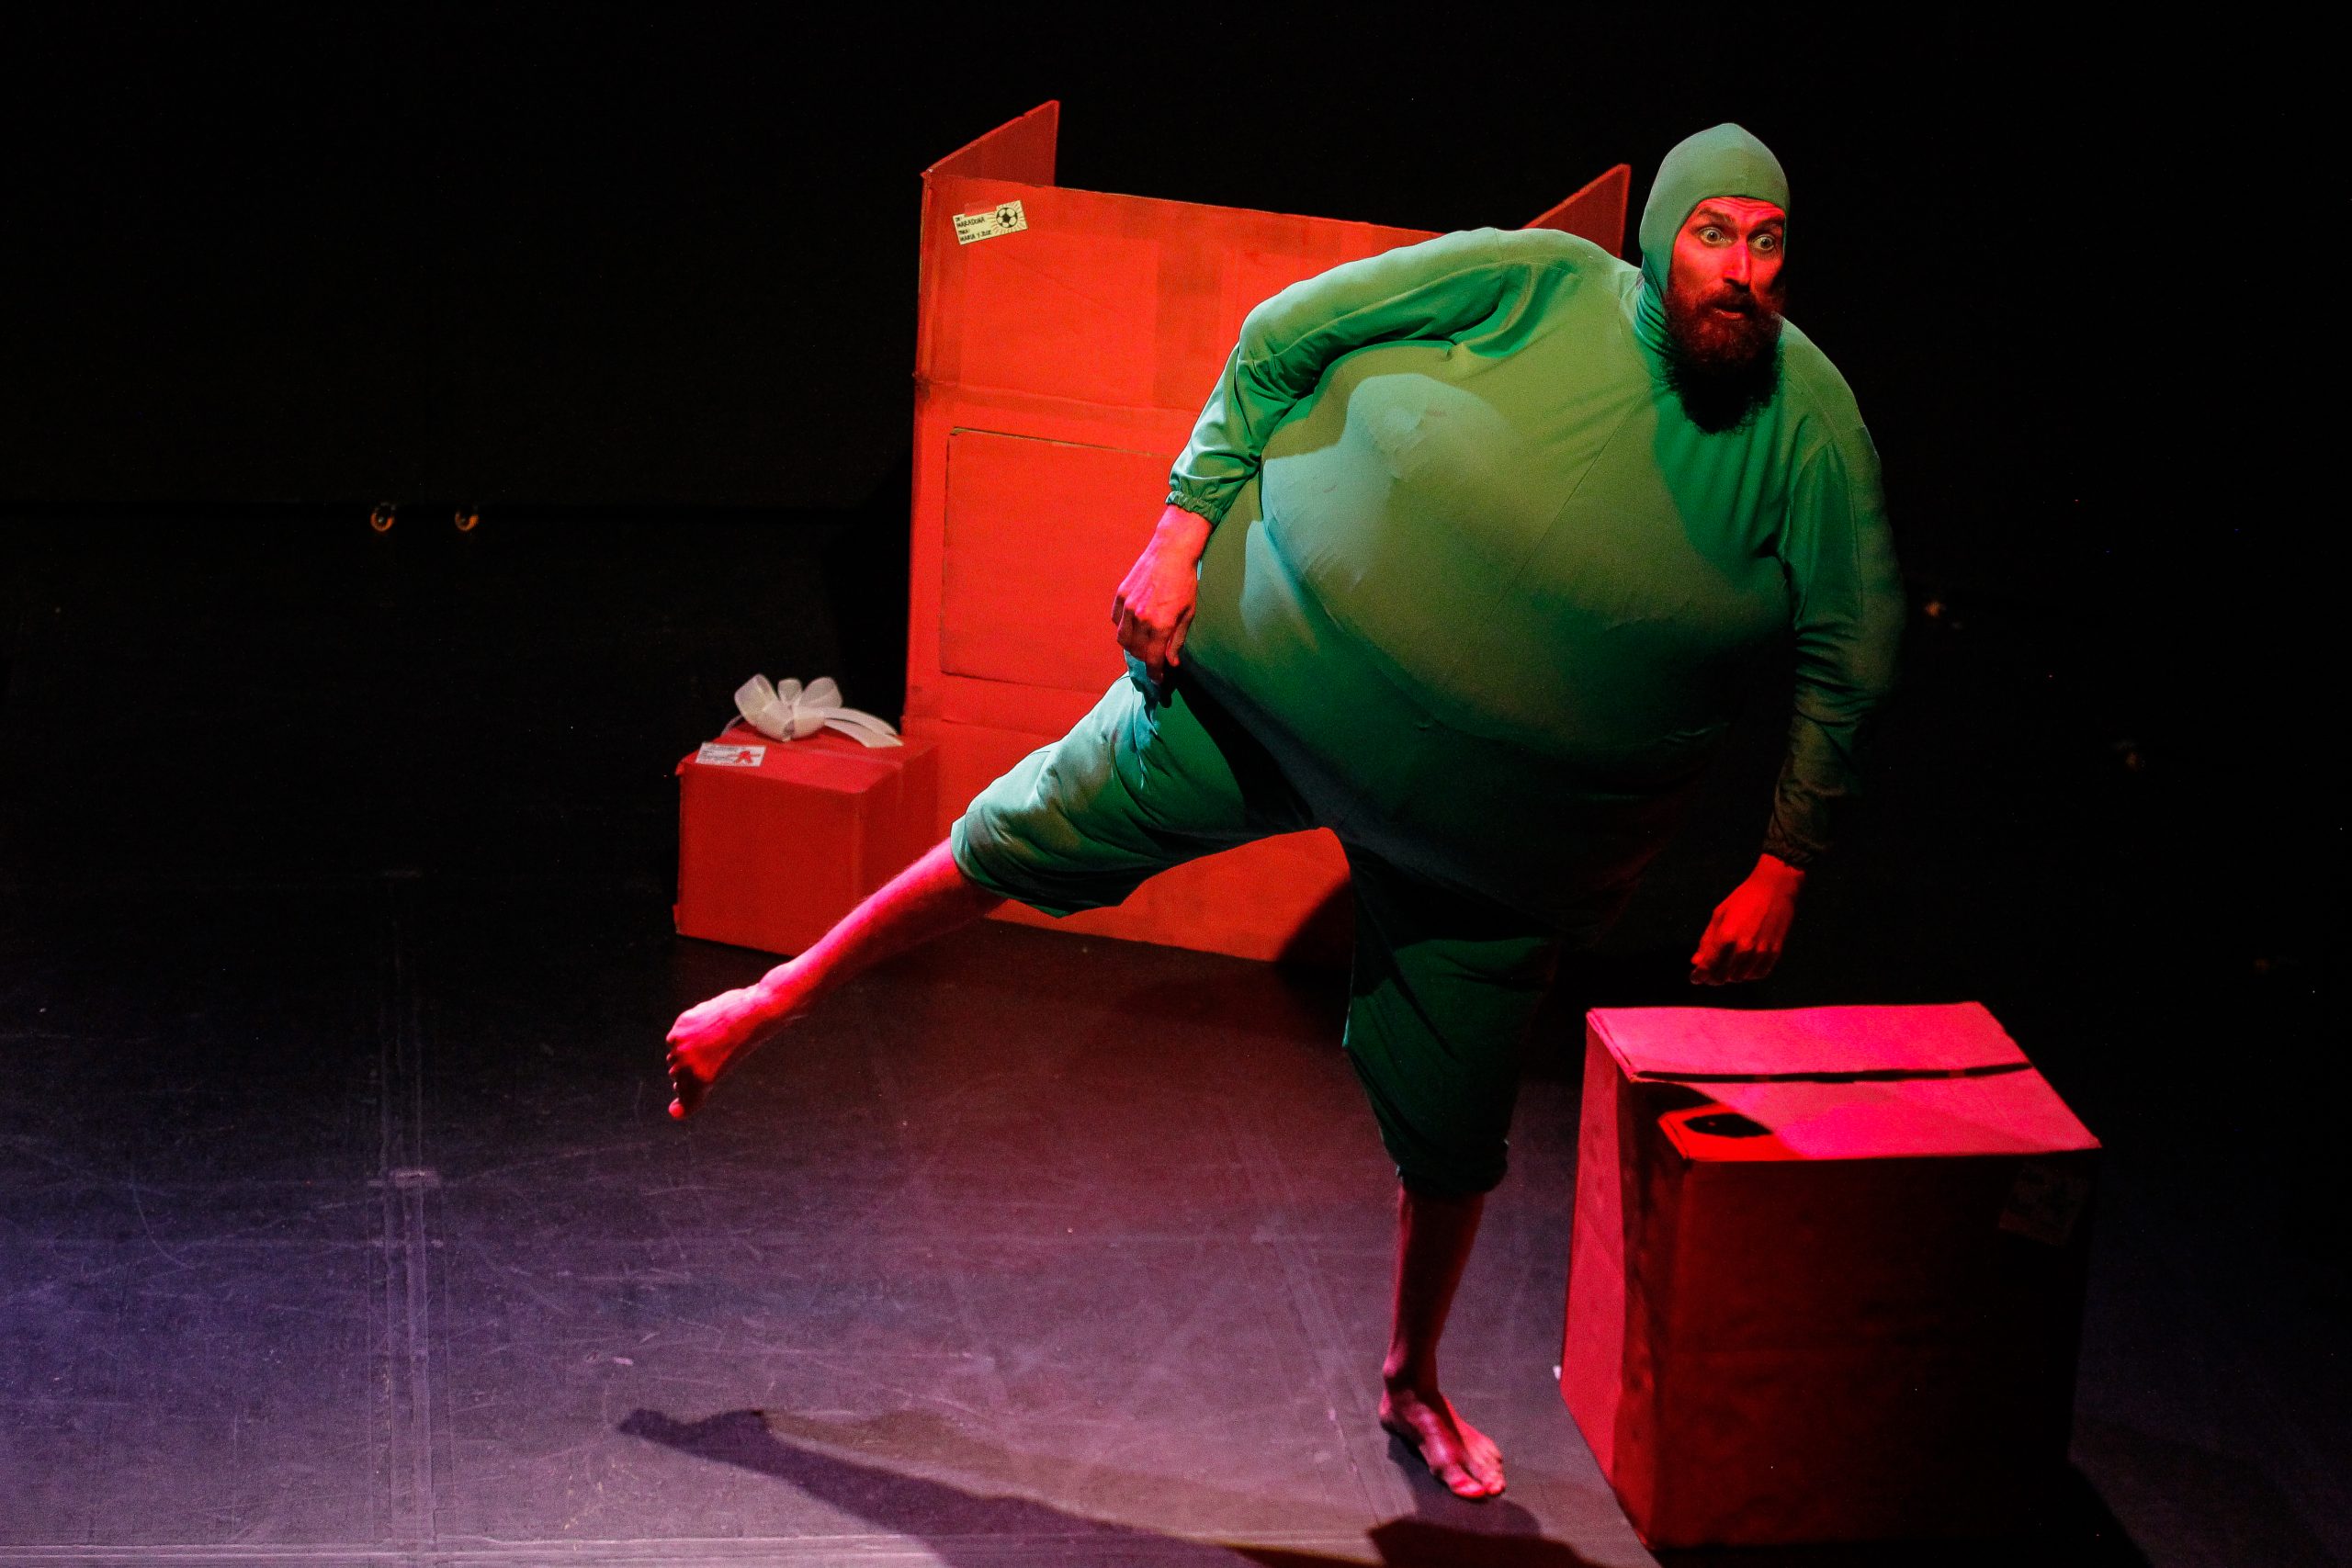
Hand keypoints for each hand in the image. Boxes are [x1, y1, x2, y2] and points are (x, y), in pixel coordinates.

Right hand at [1113, 505, 1211, 683]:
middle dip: (1146, 660)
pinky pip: (1116, 620)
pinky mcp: (1120, 595)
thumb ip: (1177, 640)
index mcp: (1161, 624)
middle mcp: (1141, 617)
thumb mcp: (1188, 613)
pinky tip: (1134, 625)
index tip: (1159, 680)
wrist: (1172, 551)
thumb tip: (1171, 663)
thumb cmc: (1185, 582)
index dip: (1156, 673)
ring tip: (1143, 645)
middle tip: (1155, 660)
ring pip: (1123, 639)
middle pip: (1137, 651)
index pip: (1153, 659)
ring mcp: (1128, 606)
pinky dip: (1123, 627)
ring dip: (1132, 647)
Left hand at [1690, 854, 1804, 984]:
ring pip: (1740, 978)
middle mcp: (1743, 948)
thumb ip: (1707, 941)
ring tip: (1726, 966)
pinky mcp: (1775, 953)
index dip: (1699, 975)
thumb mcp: (1719, 915)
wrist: (1774, 889)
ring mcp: (1761, 952)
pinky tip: (1743, 966)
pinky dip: (1748, 974)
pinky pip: (1758, 974)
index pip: (1708, 966)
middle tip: (1709, 973)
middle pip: (1723, 976)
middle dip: (1712, 977)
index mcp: (1726, 936)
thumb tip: (1696, 962)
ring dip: (1730, 976)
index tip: (1695, 978)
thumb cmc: (1743, 899)